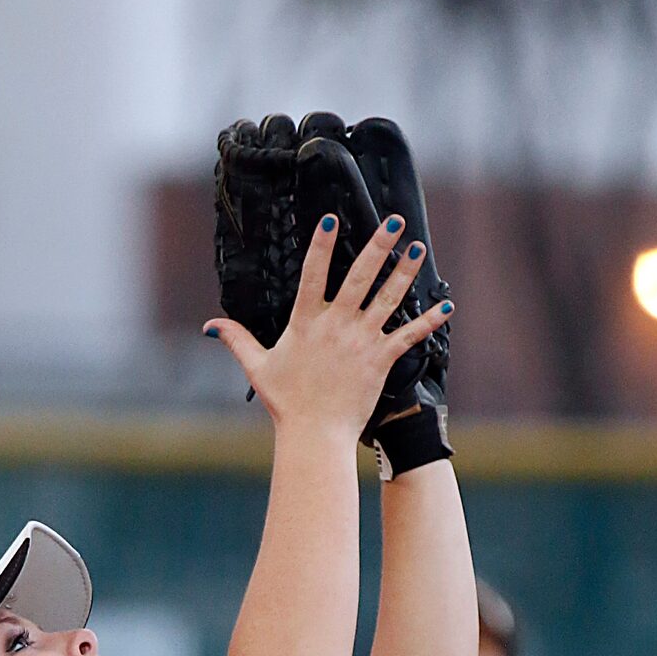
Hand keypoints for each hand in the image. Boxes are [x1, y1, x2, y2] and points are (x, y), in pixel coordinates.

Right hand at [204, 215, 453, 432]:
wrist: (315, 434)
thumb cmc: (286, 402)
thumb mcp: (257, 367)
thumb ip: (237, 340)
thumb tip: (210, 326)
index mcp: (306, 322)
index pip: (313, 274)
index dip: (321, 246)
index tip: (331, 220)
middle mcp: (336, 325)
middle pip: (360, 276)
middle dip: (378, 245)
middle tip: (393, 221)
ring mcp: (361, 340)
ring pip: (388, 298)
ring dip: (405, 272)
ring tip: (418, 248)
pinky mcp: (380, 359)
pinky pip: (408, 336)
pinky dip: (428, 321)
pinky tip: (446, 307)